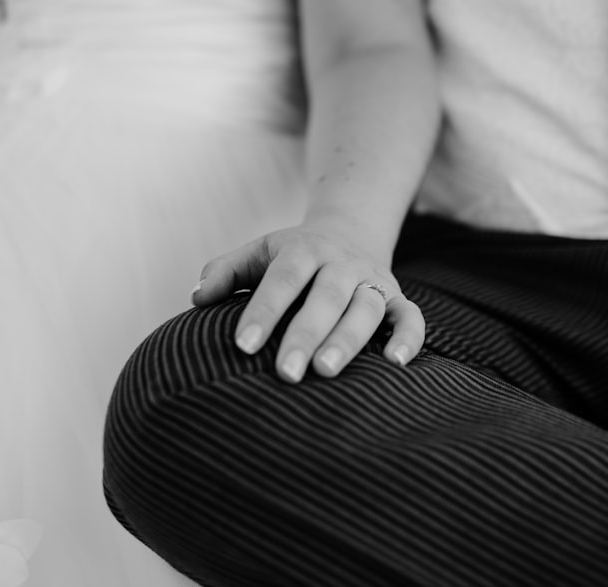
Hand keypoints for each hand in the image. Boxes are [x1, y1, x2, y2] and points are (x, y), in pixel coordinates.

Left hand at [192, 220, 424, 383]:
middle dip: (306, 334)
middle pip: (326, 297)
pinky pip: (411, 318)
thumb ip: (224, 272)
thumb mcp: (256, 254)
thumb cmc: (289, 259)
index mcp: (304, 249)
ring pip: (367, 308)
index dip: (263, 310)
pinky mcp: (397, 298)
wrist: (348, 233)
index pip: (283, 279)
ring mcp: (372, 280)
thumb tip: (197, 298)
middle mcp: (341, 263)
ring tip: (325, 372)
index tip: (242, 346)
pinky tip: (394, 364)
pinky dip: (409, 338)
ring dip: (349, 339)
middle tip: (285, 373)